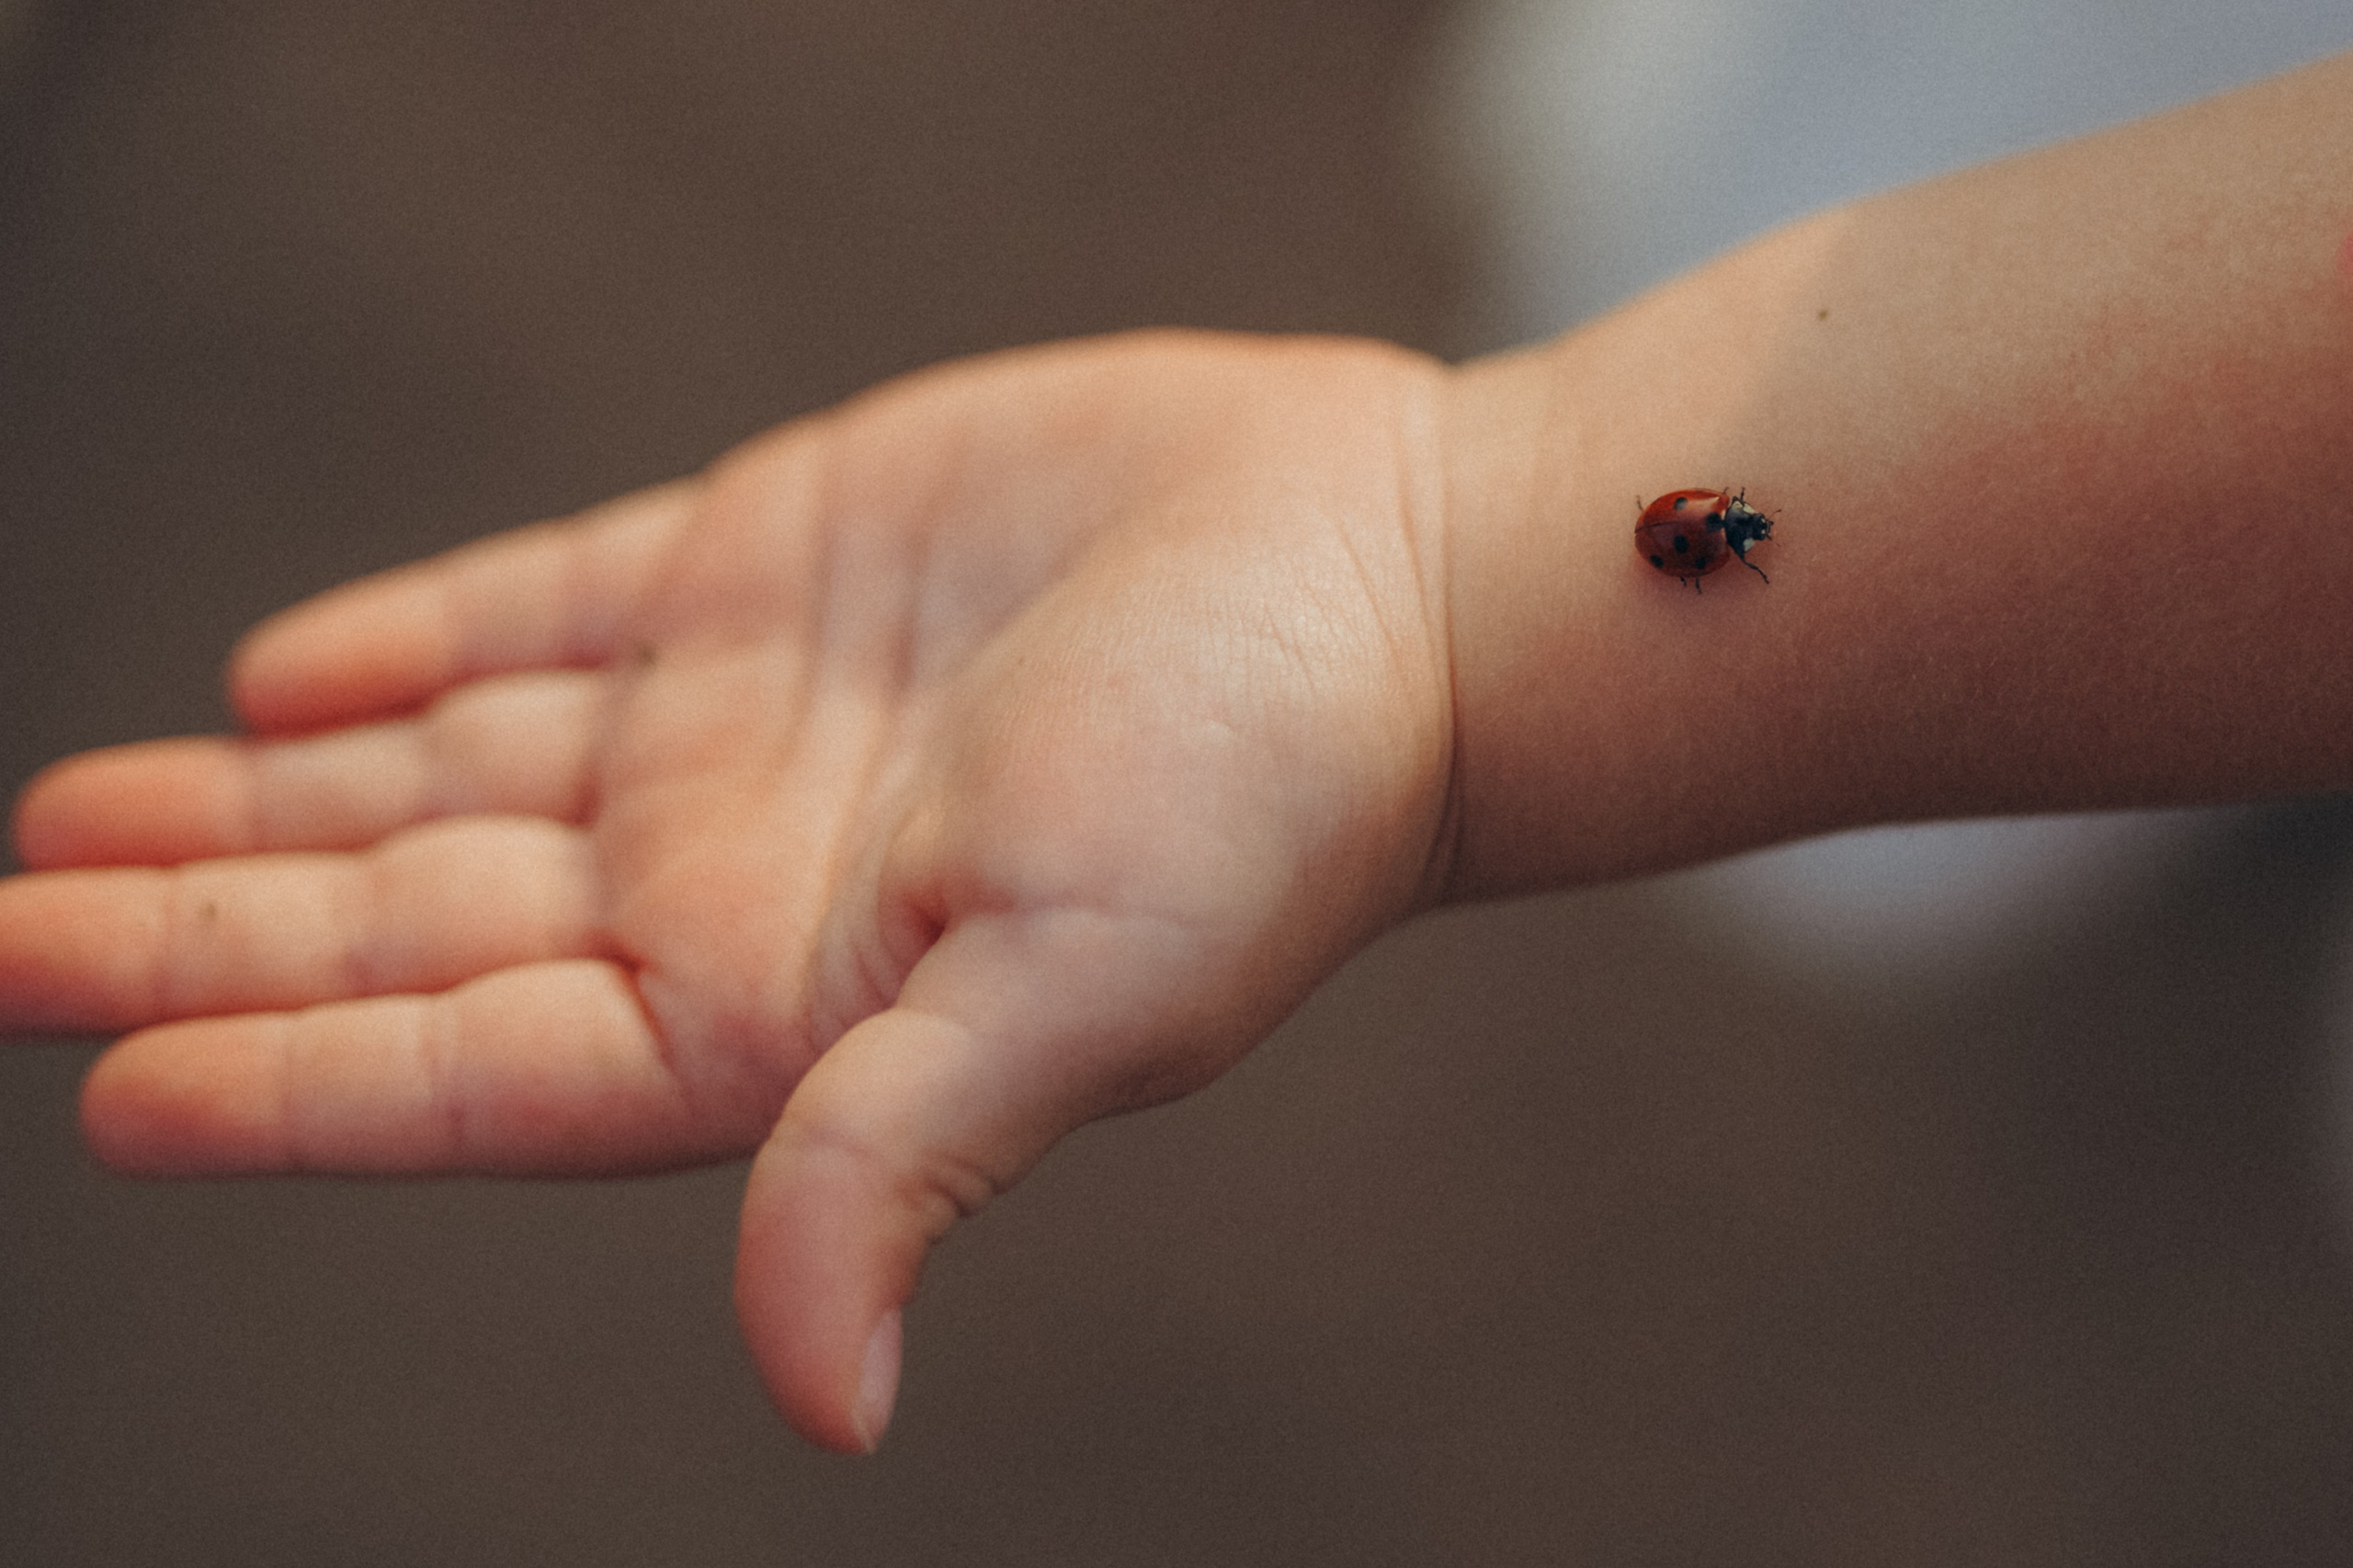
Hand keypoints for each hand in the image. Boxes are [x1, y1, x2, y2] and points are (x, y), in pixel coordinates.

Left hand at [0, 332, 1457, 1449]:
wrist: (1389, 577)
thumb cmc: (1274, 790)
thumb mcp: (1081, 985)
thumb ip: (905, 1161)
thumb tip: (817, 1399)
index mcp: (788, 1009)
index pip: (474, 1071)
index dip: (280, 1078)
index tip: (94, 1082)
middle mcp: (738, 877)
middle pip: (412, 924)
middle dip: (202, 929)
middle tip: (6, 927)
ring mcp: (742, 720)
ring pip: (443, 774)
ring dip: (265, 799)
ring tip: (80, 812)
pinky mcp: (776, 566)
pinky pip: (546, 611)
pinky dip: (416, 642)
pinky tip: (296, 674)